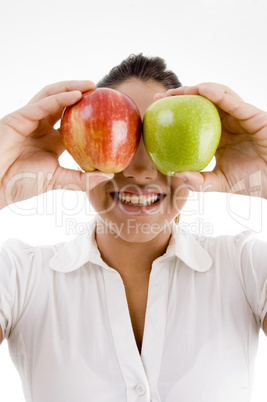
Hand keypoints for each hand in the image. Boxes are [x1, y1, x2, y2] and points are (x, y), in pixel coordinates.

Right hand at [0, 81, 112, 208]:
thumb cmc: (23, 184)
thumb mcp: (59, 180)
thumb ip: (82, 179)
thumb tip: (109, 175)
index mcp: (51, 140)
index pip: (72, 122)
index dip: (88, 114)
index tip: (108, 111)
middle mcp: (41, 127)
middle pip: (63, 103)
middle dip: (82, 93)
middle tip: (102, 91)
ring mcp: (29, 120)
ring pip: (51, 96)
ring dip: (71, 87)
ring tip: (91, 85)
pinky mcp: (18, 117)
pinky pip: (41, 104)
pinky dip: (59, 98)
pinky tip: (76, 94)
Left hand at [156, 83, 266, 198]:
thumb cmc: (250, 182)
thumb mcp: (217, 183)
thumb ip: (198, 181)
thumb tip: (174, 174)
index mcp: (218, 136)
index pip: (194, 120)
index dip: (176, 113)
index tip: (156, 113)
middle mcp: (227, 123)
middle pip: (202, 103)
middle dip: (181, 96)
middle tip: (160, 98)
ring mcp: (240, 117)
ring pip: (216, 96)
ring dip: (196, 89)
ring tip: (177, 92)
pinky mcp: (252, 114)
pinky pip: (232, 100)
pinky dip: (216, 92)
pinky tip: (200, 90)